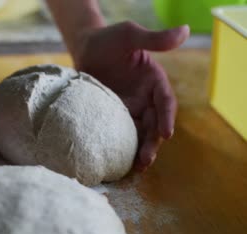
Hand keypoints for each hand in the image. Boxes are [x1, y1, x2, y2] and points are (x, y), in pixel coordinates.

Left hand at [69, 22, 189, 170]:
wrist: (84, 49)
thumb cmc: (108, 40)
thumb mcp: (130, 35)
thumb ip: (153, 38)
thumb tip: (185, 31)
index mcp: (154, 81)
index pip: (165, 101)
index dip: (167, 117)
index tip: (166, 133)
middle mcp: (145, 98)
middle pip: (153, 123)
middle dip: (152, 142)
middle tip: (146, 159)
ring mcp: (129, 108)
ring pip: (138, 132)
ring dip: (139, 150)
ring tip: (136, 168)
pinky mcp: (111, 115)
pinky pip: (119, 133)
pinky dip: (120, 147)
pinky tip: (117, 161)